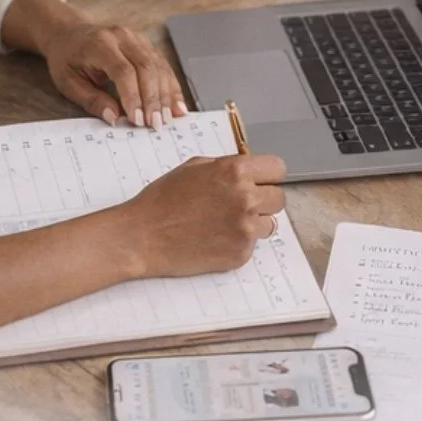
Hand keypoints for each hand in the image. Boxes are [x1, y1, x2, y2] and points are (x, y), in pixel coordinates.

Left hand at [43, 20, 187, 128]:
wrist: (69, 32)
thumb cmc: (66, 58)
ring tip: (167, 119)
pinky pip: (163, 65)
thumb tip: (114, 118)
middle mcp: (122, 37)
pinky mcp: (146, 44)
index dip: (133, 97)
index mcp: (100, 44)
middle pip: (146, 67)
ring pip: (159, 66)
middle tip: (155, 124)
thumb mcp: (68, 82)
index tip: (137, 120)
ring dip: (166, 95)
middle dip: (153, 99)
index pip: (123, 71)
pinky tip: (176, 105)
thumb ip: (91, 100)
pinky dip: (171, 86)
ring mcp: (137, 38)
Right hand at [121, 153, 286, 278]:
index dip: (267, 175)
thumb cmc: (162, 200)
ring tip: (222, 222)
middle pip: (278, 198)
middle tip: (239, 204)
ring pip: (269, 224)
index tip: (261, 180)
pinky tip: (214, 237)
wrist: (143, 235)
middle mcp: (245, 199)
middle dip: (262, 199)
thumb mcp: (193, 167)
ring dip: (253, 222)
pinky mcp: (240, 254)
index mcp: (235, 172)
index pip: (277, 169)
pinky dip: (237, 241)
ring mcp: (245, 229)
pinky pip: (252, 245)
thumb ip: (226, 166)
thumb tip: (247, 169)